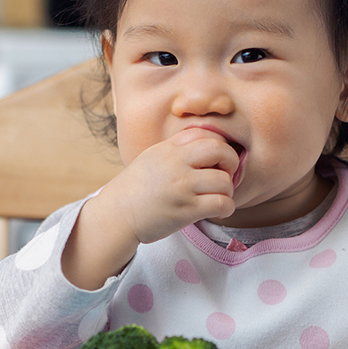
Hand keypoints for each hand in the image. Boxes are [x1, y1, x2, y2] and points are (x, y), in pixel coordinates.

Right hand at [101, 127, 238, 243]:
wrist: (116, 214)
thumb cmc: (135, 189)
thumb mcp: (152, 157)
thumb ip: (176, 148)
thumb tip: (205, 145)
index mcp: (168, 148)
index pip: (205, 134)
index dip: (219, 145)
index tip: (216, 160)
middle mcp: (176, 164)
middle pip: (220, 150)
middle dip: (231, 162)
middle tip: (226, 174)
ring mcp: (182, 187)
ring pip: (224, 181)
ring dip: (228, 190)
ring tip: (219, 196)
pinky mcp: (186, 210)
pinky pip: (222, 203)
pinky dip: (227, 207)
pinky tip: (220, 210)